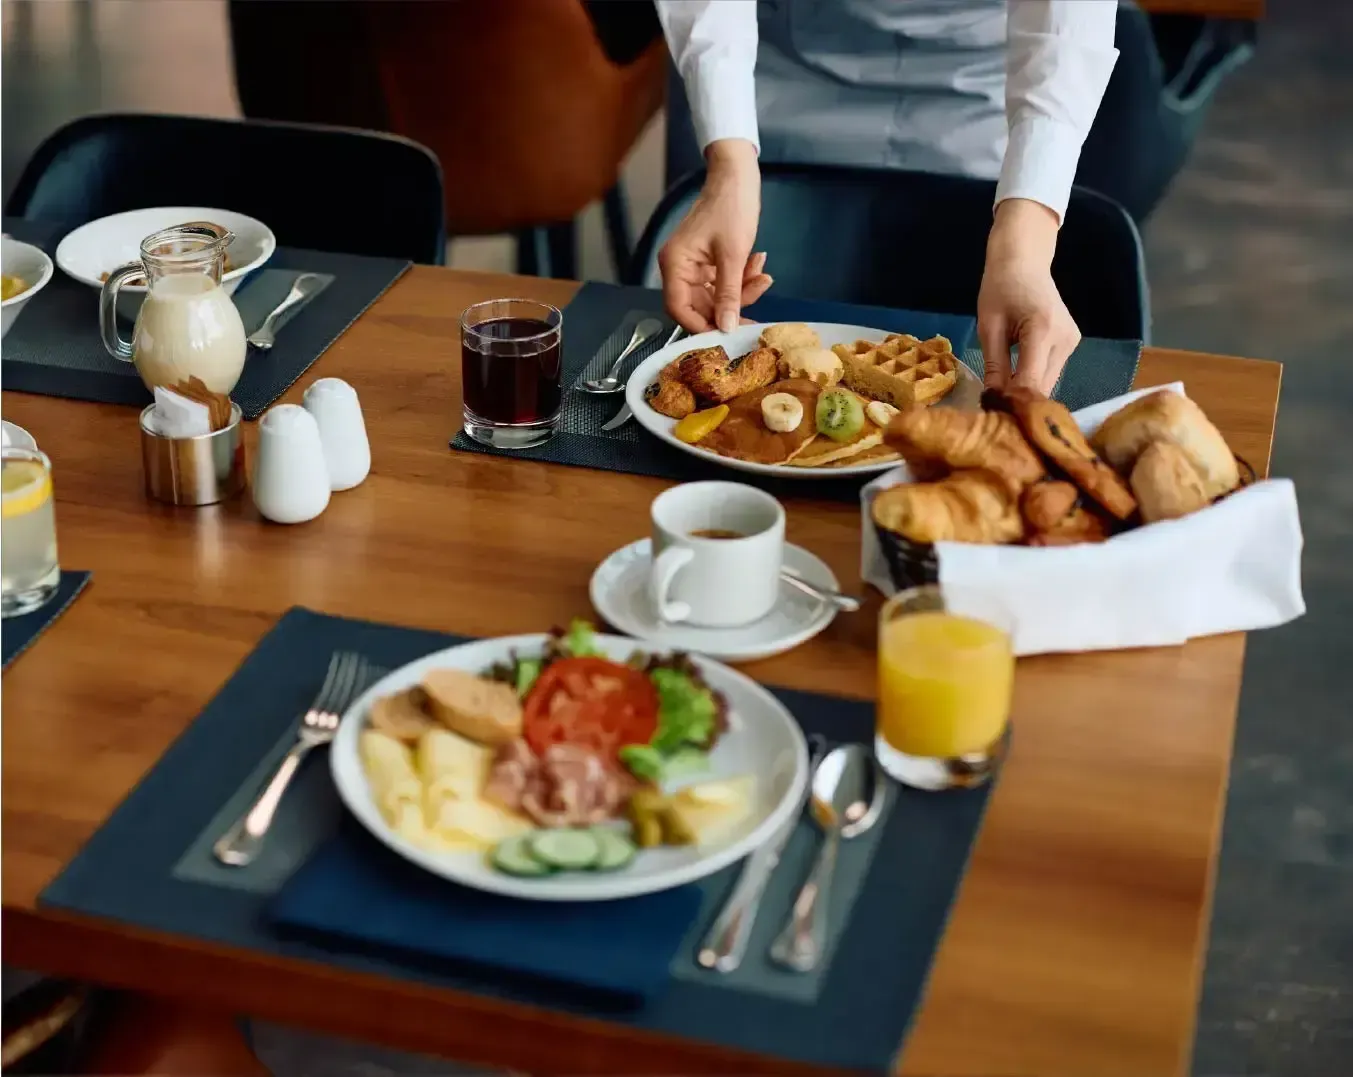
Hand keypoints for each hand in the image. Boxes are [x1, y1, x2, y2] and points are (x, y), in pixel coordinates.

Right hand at [658, 139, 771, 333]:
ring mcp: (694, 267)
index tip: (726, 334)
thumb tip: (726, 328)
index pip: (678, 308)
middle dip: (730, 307)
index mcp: (675, 264)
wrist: (738, 177)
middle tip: (756, 310)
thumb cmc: (731, 208)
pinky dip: (742, 280)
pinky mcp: (709, 264)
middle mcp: (679, 269)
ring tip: (762, 275)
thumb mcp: (733, 255)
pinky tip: (758, 264)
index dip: (700, 325)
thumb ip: (729, 294)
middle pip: (700, 306)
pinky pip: (724, 284)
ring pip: (717, 297)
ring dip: (742, 291)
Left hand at [977, 199, 1080, 396]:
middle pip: (1043, 387)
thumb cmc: (1000, 287)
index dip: (1012, 402)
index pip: (1030, 381)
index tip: (993, 418)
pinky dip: (1034, 381)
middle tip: (994, 415)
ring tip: (1002, 402)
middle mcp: (1065, 339)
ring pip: (1049, 383)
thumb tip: (992, 400)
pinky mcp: (1071, 343)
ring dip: (1027, 394)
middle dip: (1020, 403)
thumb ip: (994, 365)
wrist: (1024, 260)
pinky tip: (1015, 385)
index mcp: (1043, 330)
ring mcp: (1072, 342)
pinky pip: (1051, 372)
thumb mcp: (988, 327)